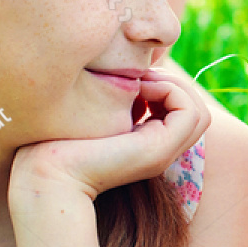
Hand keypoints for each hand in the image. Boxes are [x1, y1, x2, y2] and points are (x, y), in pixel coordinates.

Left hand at [9, 69, 210, 204]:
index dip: (165, 85)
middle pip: (195, 110)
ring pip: (199, 111)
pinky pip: (190, 112)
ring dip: (174, 85)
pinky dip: (170, 91)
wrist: (48, 172)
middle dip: (172, 82)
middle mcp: (160, 151)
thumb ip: (116, 99)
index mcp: (146, 144)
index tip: (132, 79)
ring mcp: (162, 153)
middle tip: (139, 76)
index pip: (181, 110)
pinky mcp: (159, 150)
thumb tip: (131, 73)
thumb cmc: (57, 141)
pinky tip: (139, 89)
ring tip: (141, 82)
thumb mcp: (94, 112)